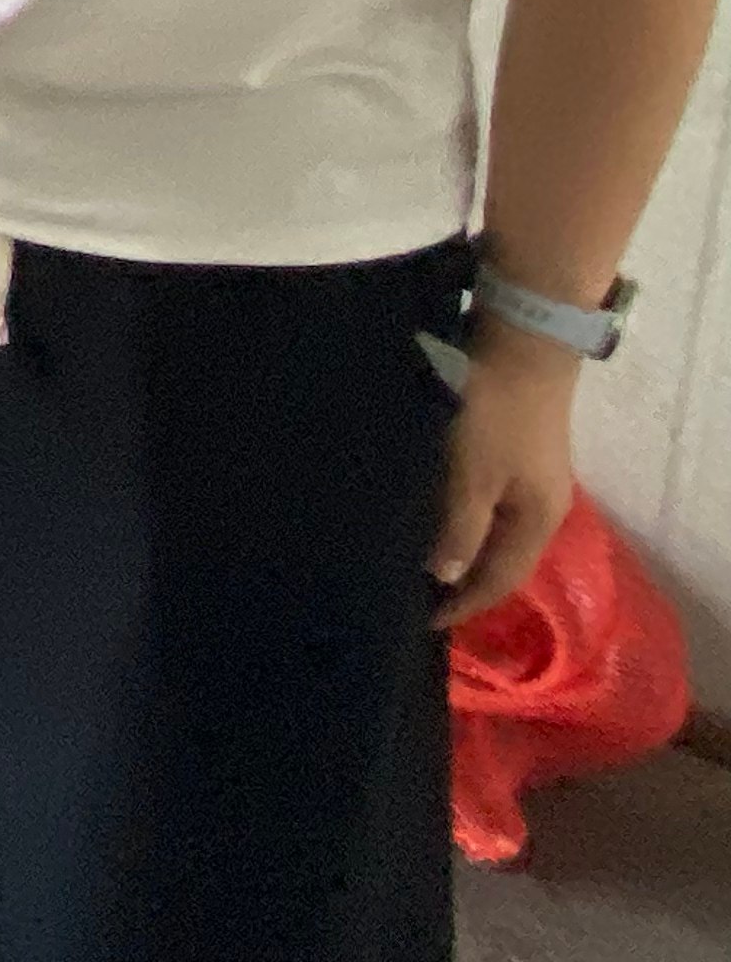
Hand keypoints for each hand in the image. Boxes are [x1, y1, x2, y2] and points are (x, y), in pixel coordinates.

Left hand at [431, 337, 579, 625]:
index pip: (501, 579)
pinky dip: (465, 519)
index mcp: (538, 521)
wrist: (523, 343)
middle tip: (422, 598)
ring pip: (496, 531)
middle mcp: (542, 506)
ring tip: (424, 564)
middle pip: (503, 559)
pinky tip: (439, 516)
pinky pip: (490, 502)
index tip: (427, 622)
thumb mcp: (472, 476)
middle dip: (466, 582)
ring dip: (464, 549)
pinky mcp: (516, 452)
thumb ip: (460, 528)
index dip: (466, 603)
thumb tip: (446, 576)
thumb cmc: (494, 415)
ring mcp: (532, 478)